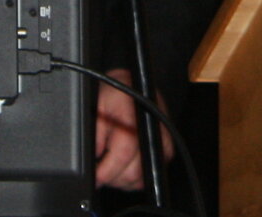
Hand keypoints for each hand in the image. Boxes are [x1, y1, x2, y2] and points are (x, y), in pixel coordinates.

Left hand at [93, 68, 171, 189]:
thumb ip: (96, 134)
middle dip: (114, 176)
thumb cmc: (112, 93)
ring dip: (124, 178)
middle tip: (101, 169)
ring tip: (111, 164)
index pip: (126, 150)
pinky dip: (134, 176)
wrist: (131, 83)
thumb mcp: (95, 107)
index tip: (97, 176)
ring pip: (143, 177)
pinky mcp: (165, 148)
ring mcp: (162, 139)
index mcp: (136, 114)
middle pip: (136, 170)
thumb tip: (96, 158)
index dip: (108, 169)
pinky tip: (124, 163)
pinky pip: (149, 174)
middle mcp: (154, 127)